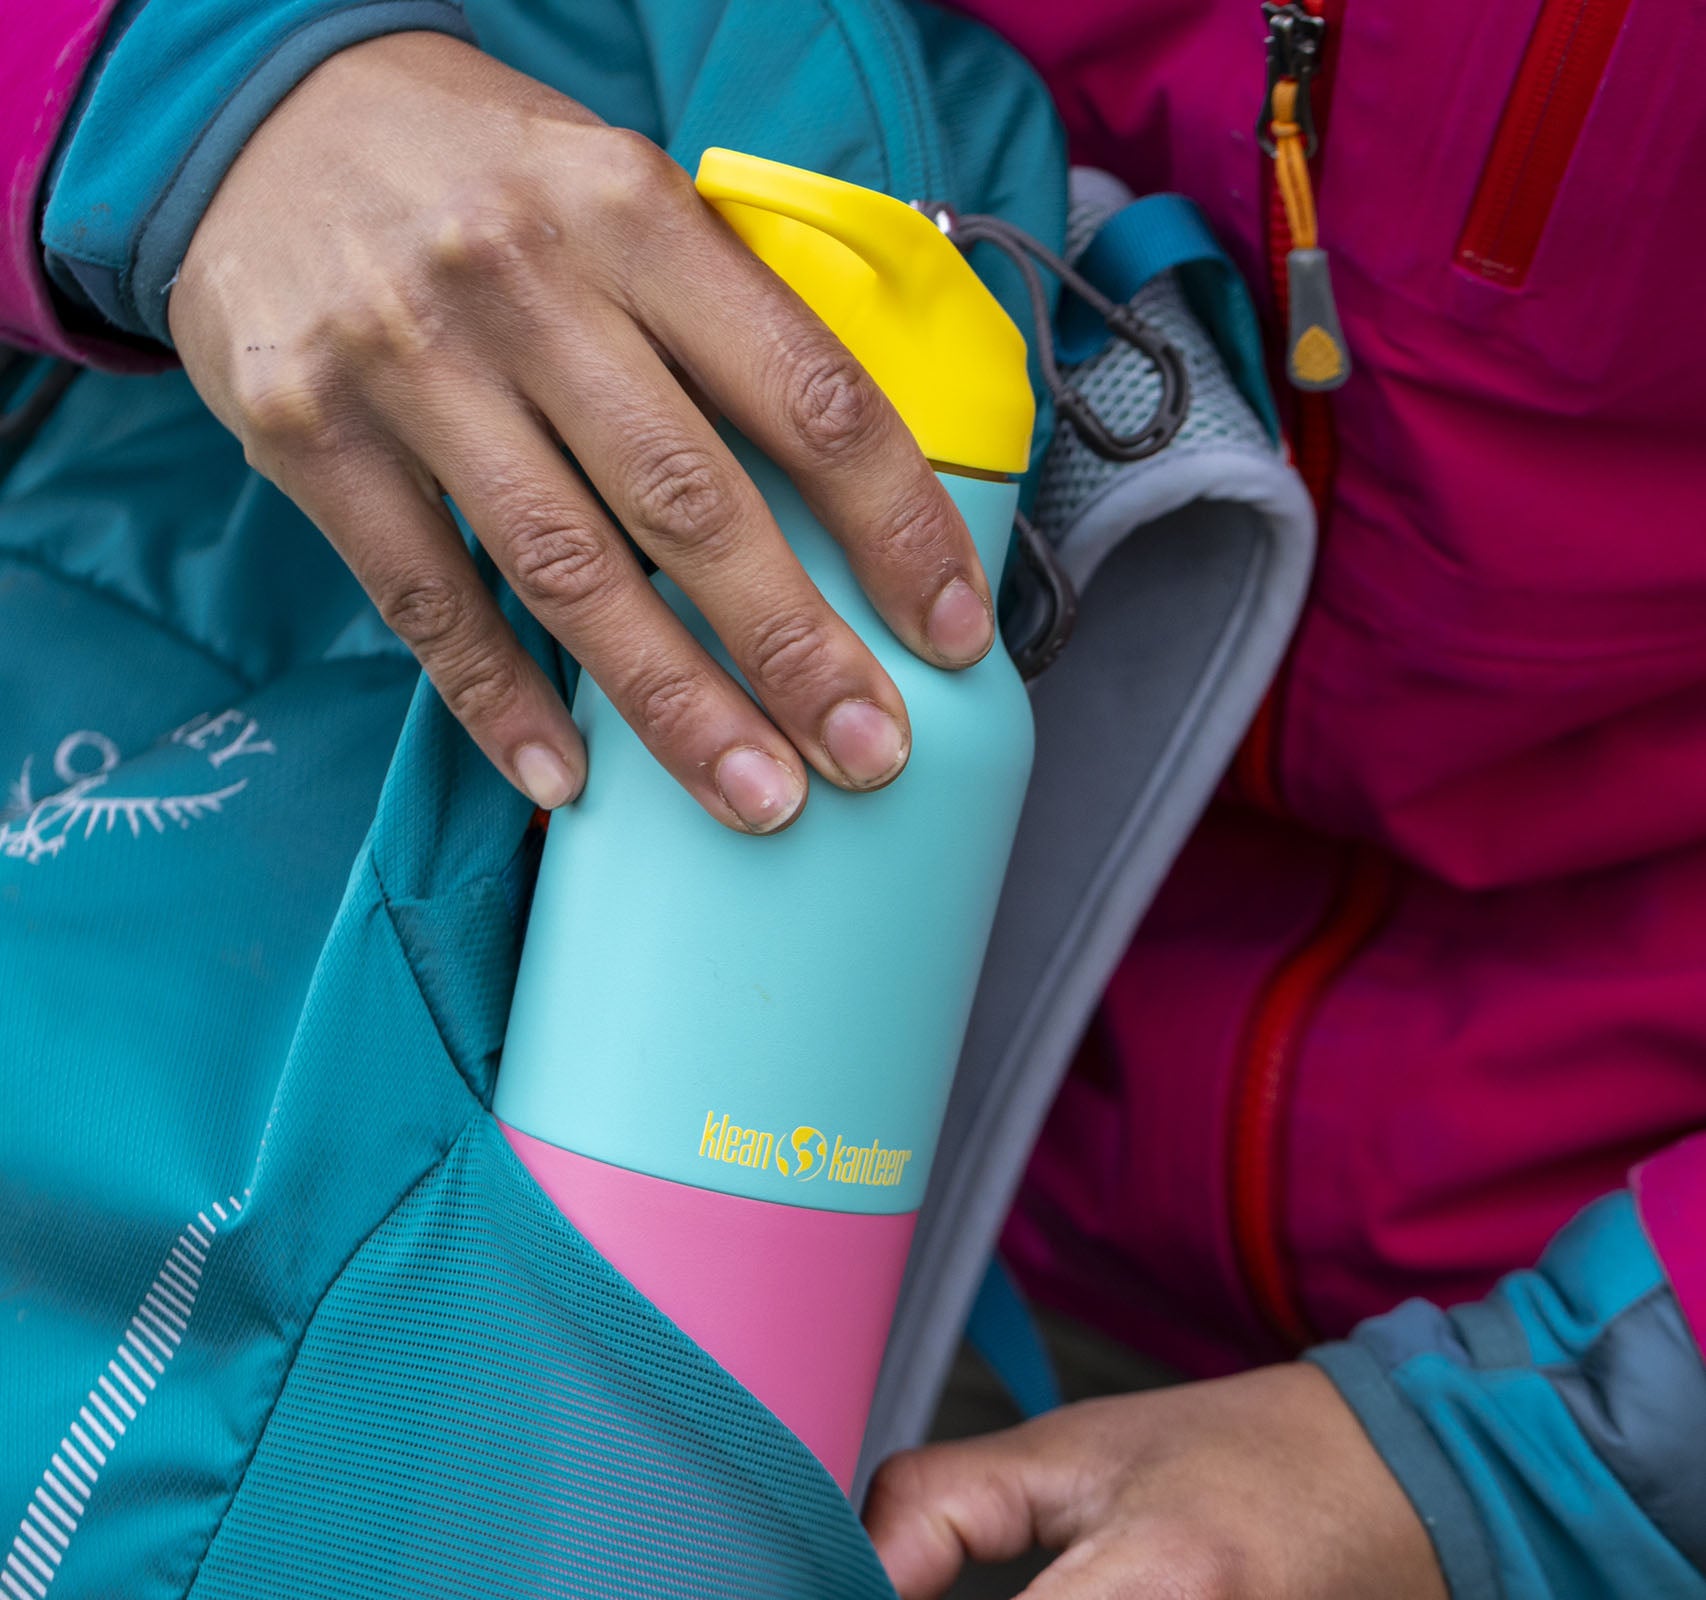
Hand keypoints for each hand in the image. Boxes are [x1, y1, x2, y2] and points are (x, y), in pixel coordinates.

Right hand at [169, 33, 994, 826]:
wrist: (260, 118)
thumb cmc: (484, 180)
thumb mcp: (616, 191)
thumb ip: (716, 316)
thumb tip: (845, 494)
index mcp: (633, 213)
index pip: (805, 390)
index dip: (895, 525)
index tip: (953, 631)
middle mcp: (523, 283)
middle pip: (692, 502)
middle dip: (796, 649)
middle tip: (870, 756)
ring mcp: (407, 362)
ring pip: (568, 570)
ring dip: (675, 704)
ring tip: (756, 799)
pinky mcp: (307, 435)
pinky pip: (426, 599)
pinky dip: (501, 701)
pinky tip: (568, 779)